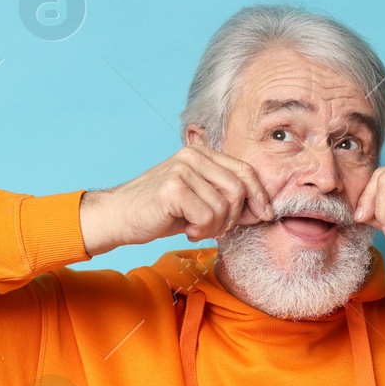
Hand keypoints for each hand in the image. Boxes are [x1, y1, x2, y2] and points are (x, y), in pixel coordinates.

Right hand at [79, 146, 274, 255]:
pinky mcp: (173, 188)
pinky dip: (200, 231)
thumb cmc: (160, 212)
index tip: (265, 215)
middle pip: (239, 189)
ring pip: (224, 206)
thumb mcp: (199, 200)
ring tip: (196, 229)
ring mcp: (182, 169)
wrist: (119, 218)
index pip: (245, 171)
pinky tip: (187, 231)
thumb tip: (264, 210)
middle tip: (214, 229)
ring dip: (214, 228)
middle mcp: (193, 156)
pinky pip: (207, 216)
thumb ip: (226, 198)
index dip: (260, 195)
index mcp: (202, 154)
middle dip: (234, 217)